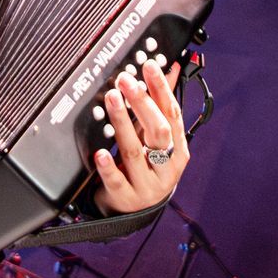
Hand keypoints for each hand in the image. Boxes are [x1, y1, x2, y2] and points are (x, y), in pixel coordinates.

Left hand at [91, 58, 190, 214]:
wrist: (133, 210)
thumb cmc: (146, 168)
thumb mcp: (155, 140)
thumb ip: (160, 107)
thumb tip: (171, 69)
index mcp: (177, 150)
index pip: (172, 114)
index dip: (161, 88)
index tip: (148, 67)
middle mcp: (166, 167)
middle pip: (158, 131)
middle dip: (142, 103)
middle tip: (126, 81)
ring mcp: (147, 184)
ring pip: (134, 152)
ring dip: (122, 123)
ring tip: (112, 100)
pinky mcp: (126, 198)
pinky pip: (117, 181)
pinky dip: (109, 166)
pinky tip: (100, 152)